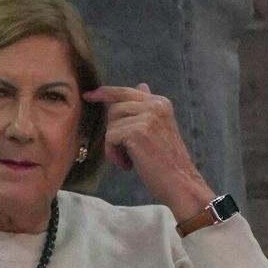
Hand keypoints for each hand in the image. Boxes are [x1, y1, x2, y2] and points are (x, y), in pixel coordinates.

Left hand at [83, 84, 215, 220]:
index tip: (88, 95)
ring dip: (115, 145)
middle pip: (114, 109)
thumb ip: (146, 107)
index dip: (105, 92)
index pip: (125, 91)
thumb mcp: (158, 127)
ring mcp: (147, 116)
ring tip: (131, 159)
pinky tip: (128, 165)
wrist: (179, 182)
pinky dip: (114, 154)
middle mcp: (154, 105)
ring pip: (111, 125)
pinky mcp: (137, 131)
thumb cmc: (166, 160)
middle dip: (113, 131)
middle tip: (126, 151)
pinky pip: (110, 138)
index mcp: (160, 102)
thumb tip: (141, 85)